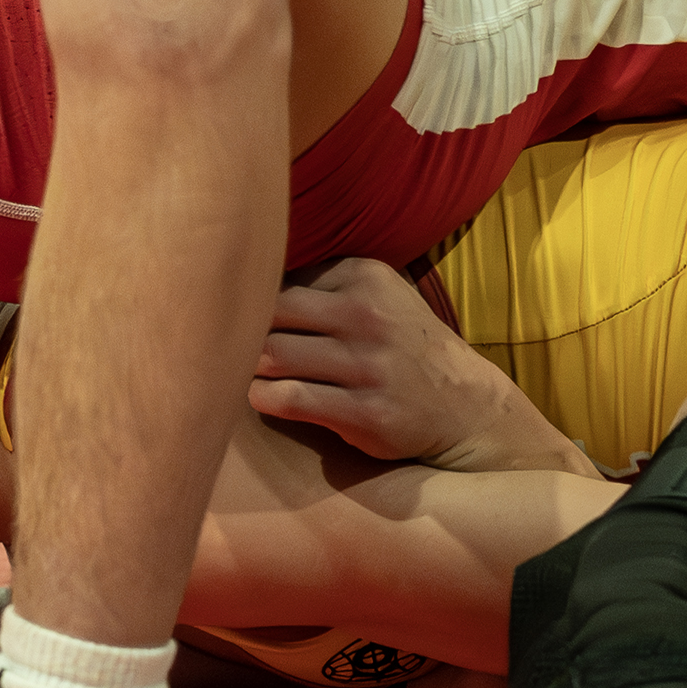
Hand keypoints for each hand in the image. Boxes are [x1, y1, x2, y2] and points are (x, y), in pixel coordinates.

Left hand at [250, 257, 600, 477]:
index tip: (231, 310)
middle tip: (222, 344)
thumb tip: (241, 277)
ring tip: (241, 372)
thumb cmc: (402, 347)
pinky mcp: (365, 412)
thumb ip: (319, 283)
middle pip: (268, 311)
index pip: (280, 275)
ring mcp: (368, 365)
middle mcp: (366, 315)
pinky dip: (265, 399)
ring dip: (247, 367)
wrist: (464, 404)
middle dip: (240, 330)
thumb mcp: (375, 296)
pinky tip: (263, 398)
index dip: (251, 297)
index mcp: (364, 276)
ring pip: (273, 356)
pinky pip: (290, 400)